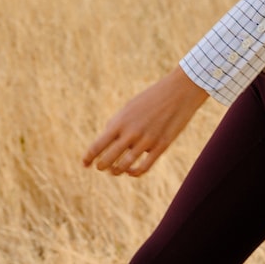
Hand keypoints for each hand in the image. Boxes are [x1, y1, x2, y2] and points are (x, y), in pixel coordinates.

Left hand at [82, 66, 208, 176]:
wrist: (179, 91)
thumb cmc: (153, 97)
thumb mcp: (130, 106)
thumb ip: (118, 124)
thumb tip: (107, 141)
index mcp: (120, 121)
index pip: (97, 146)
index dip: (88, 158)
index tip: (84, 164)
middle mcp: (131, 133)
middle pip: (107, 160)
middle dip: (101, 166)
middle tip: (101, 167)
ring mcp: (146, 141)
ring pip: (124, 167)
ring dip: (116, 171)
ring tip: (115, 170)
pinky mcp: (161, 146)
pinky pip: (143, 168)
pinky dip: (134, 173)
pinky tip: (131, 171)